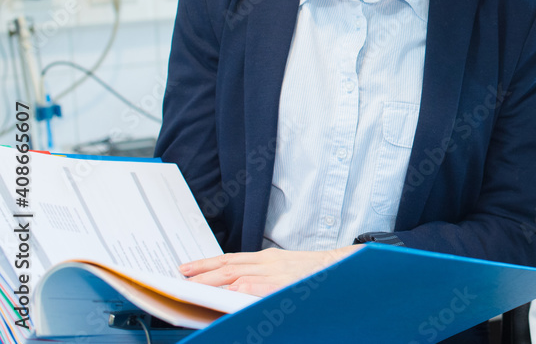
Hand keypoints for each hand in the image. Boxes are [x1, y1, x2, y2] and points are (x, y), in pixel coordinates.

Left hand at [179, 245, 360, 296]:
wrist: (341, 268)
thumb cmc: (312, 273)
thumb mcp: (283, 271)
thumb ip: (260, 278)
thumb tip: (235, 287)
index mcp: (267, 259)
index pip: (230, 259)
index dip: (207, 264)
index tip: (188, 269)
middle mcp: (268, 262)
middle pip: (228, 265)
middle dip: (202, 271)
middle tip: (181, 276)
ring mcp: (276, 272)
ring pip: (238, 273)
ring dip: (214, 279)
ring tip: (194, 284)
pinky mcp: (285, 282)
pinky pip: (260, 285)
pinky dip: (243, 287)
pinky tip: (230, 290)